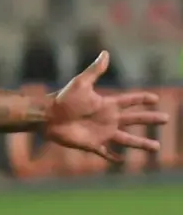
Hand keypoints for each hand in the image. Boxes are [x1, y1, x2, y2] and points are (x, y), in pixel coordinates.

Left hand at [45, 51, 168, 161]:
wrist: (47, 117)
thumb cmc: (63, 99)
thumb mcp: (81, 83)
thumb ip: (94, 70)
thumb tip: (105, 53)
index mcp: (107, 104)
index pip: (130, 101)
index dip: (142, 99)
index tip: (156, 98)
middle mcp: (108, 119)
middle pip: (135, 120)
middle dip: (150, 119)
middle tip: (166, 119)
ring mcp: (101, 133)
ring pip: (127, 140)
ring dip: (141, 143)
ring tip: (156, 147)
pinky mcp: (91, 144)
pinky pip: (104, 152)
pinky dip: (112, 157)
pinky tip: (121, 162)